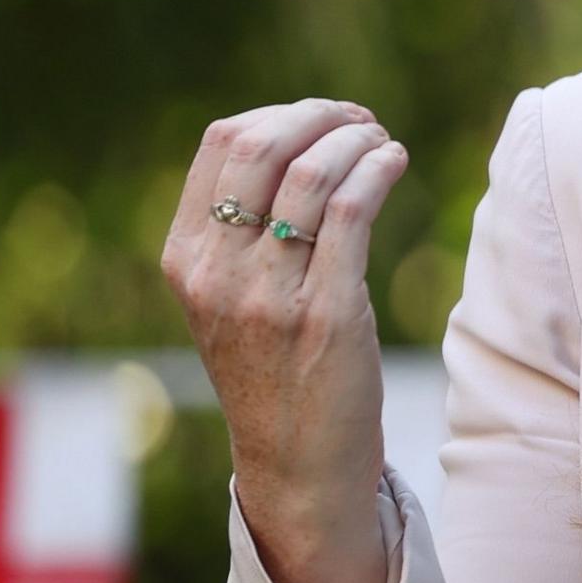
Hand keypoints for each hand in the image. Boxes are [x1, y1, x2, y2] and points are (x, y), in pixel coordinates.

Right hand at [161, 98, 411, 582]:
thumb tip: (295, 141)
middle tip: (360, 121)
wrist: (297, 468)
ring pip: (313, 173)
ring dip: (358, 140)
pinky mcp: (328, 314)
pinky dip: (379, 169)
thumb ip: (240, 232)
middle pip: (262, 144)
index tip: (322, 121)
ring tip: (383, 143)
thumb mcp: (230, 300)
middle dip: (320, 116)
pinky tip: (395, 162)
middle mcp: (218, 273)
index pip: (222, 144)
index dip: (279, 115)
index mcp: (186, 259)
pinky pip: (353, 210)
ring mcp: (269, 295)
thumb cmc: (275, 375)